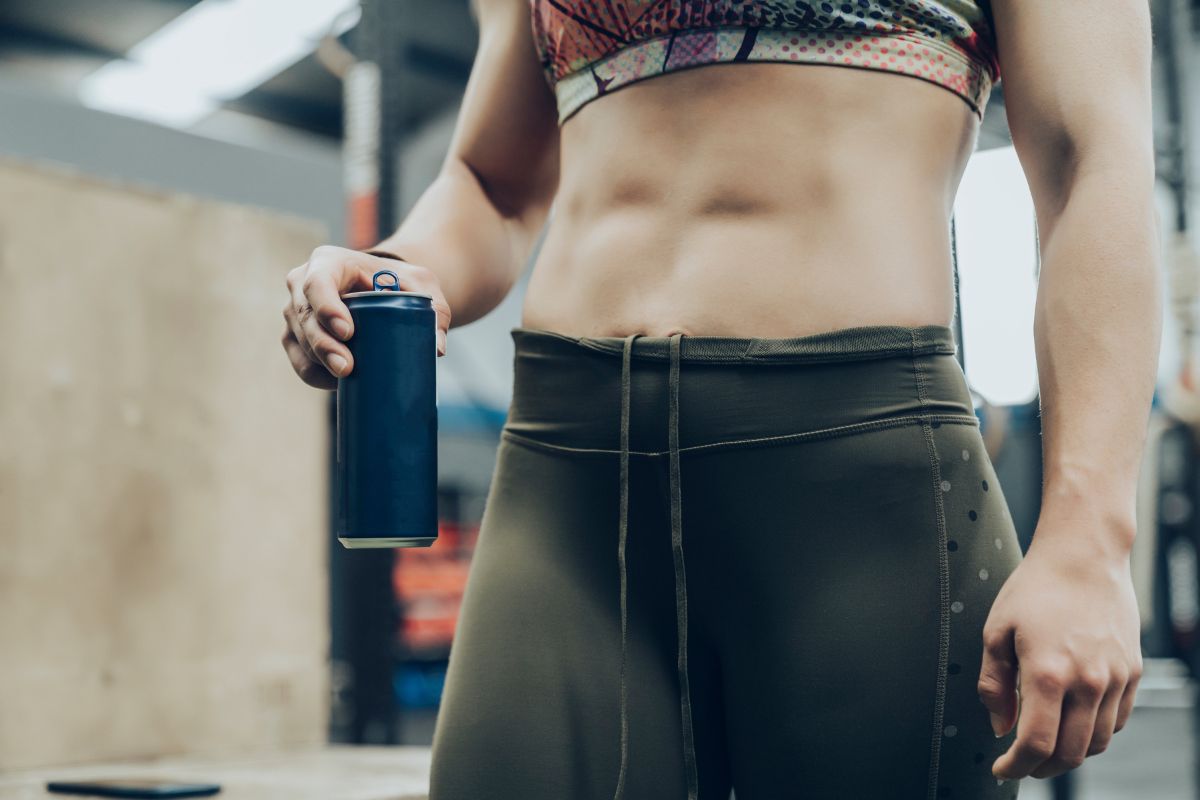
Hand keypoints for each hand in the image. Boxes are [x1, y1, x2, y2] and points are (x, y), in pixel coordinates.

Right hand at [281, 245, 452, 388]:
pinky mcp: (294, 335)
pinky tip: (336, 384)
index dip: (327, 308)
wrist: (380, 287)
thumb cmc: (398, 282)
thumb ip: (435, 311)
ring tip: (345, 379)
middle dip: (323, 346)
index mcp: (329, 262)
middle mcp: (303, 283)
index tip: (348, 332)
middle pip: (305, 316)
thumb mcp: (421, 287)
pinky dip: (315, 375)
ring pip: (298, 340)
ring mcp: (295, 310)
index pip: (318, 283)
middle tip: (346, 368)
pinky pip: (298, 360)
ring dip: (319, 363)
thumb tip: (436, 349)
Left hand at [977, 522, 1142, 780]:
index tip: (1001, 769)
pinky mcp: (1133, 672)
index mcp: (1048, 673)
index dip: (1016, 766)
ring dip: (1069, 754)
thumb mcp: (996, 631)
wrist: (1083, 556)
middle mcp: (1088, 682)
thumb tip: (1001, 727)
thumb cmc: (1034, 589)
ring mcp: (1115, 678)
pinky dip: (1094, 733)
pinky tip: (1072, 723)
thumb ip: (994, 684)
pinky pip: (1116, 721)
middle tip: (1021, 763)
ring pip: (1096, 742)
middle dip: (1041, 767)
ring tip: (1046, 746)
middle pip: (1070, 753)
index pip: (1036, 743)